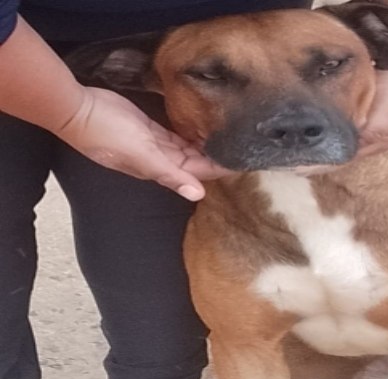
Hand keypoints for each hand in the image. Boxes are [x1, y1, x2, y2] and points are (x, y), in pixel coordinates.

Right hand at [56, 87, 229, 200]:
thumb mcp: (144, 155)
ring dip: (206, 145)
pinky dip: (191, 133)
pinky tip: (206, 128)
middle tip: (244, 147)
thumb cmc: (108, 134)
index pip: (198, 172)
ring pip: (188, 148)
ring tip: (231, 138)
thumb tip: (198, 195)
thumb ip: (171, 174)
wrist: (77, 109)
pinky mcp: (150, 127)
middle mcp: (161, 159)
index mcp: (161, 169)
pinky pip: (176, 134)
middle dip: (217, 157)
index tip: (243, 163)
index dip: (219, 169)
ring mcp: (155, 144)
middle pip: (196, 162)